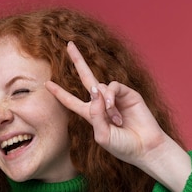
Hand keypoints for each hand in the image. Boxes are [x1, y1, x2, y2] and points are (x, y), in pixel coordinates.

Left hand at [45, 42, 190, 191]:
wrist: (145, 147)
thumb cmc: (122, 146)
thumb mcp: (102, 135)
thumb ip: (95, 115)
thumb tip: (95, 91)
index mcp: (91, 114)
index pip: (71, 101)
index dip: (59, 93)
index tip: (47, 84)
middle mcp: (101, 102)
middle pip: (86, 77)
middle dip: (77, 60)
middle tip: (69, 44)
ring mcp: (114, 96)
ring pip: (100, 88)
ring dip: (105, 105)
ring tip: (116, 121)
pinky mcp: (127, 93)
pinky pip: (112, 87)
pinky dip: (110, 97)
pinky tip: (115, 110)